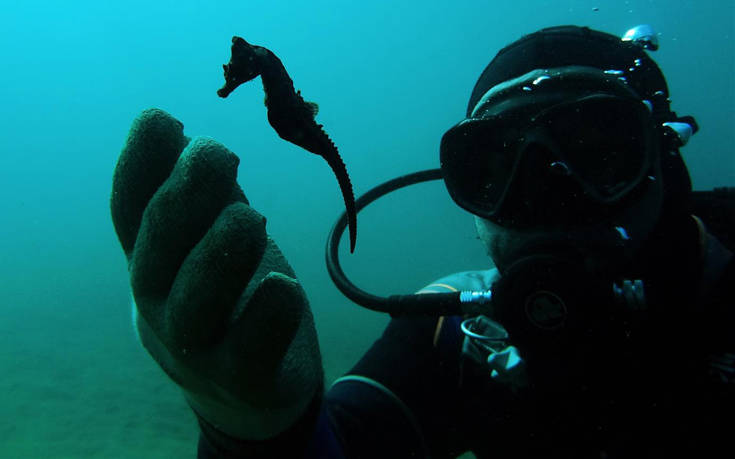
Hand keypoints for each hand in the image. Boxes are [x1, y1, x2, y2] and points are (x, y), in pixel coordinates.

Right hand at [110, 108, 322, 440]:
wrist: (249, 386)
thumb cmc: (229, 296)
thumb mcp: (214, 241)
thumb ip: (209, 199)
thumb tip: (189, 135)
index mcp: (154, 264)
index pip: (130, 214)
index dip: (138, 167)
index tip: (161, 119)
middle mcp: (162, 307)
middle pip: (155, 255)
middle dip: (182, 199)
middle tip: (215, 153)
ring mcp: (199, 350)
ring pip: (193, 307)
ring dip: (217, 255)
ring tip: (249, 216)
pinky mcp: (246, 380)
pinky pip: (250, 353)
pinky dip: (266, 319)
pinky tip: (285, 287)